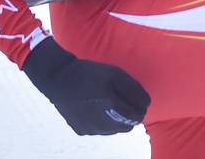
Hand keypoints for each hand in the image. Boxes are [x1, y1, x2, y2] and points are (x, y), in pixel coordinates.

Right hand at [22, 37, 149, 135]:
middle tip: (129, 103)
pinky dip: (104, 122)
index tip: (142, 101)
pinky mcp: (81, 131)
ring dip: (119, 120)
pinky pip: (100, 130)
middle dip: (132, 115)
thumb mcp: (114, 73)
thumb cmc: (89, 73)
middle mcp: (101, 121)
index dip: (143, 107)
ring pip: (115, 130)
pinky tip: (97, 109)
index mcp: (110, 104)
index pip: (137, 114)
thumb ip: (133, 89)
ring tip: (112, 104)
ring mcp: (90, 129)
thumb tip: (145, 103)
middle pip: (128, 126)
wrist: (58, 79)